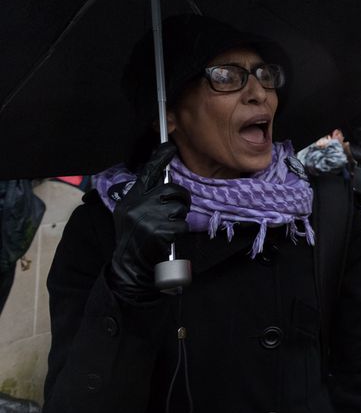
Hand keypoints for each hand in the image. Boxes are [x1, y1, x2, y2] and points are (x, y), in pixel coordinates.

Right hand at [107, 142, 190, 302]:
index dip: (159, 159)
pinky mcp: (158, 231)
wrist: (128, 266)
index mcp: (129, 200)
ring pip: (179, 207)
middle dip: (181, 199)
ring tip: (166, 227)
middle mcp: (136, 205)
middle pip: (172, 190)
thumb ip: (144, 198)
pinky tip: (167, 238)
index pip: (147, 174)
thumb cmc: (135, 239)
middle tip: (179, 207)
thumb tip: (164, 181)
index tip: (169, 146)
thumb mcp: (131, 214)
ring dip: (178, 217)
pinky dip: (179, 232)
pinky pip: (181, 224)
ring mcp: (147, 218)